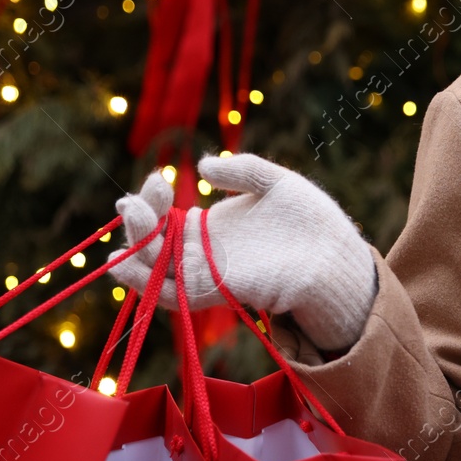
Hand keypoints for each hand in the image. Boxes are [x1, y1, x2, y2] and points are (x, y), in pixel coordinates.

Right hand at [108, 154, 377, 350]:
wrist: (337, 254)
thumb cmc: (311, 221)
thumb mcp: (276, 182)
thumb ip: (243, 170)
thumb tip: (201, 166)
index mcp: (212, 228)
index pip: (166, 216)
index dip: (154, 198)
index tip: (158, 177)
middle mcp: (204, 252)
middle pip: (153, 242)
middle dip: (138, 219)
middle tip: (135, 198)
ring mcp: (209, 273)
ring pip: (155, 267)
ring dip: (135, 246)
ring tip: (130, 215)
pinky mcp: (218, 291)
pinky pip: (172, 294)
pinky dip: (145, 284)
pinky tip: (123, 266)